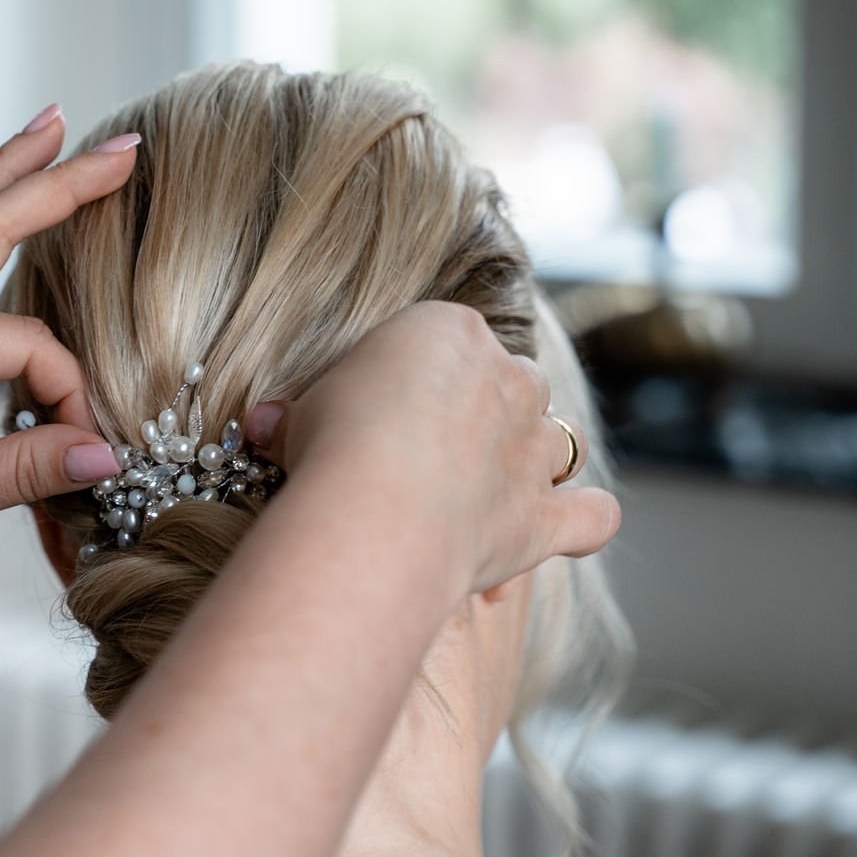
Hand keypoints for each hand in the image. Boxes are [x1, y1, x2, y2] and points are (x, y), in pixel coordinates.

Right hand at [243, 303, 617, 594]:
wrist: (376, 505)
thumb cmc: (333, 444)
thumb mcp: (299, 412)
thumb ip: (296, 415)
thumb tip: (265, 426)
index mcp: (449, 331)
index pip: (445, 337)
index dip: (418, 374)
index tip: (382, 406)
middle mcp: (509, 379)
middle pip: (514, 379)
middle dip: (486, 409)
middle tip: (433, 449)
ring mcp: (535, 448)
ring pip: (558, 438)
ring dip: (534, 457)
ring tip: (491, 483)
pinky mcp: (545, 514)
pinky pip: (591, 514)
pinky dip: (583, 519)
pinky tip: (565, 525)